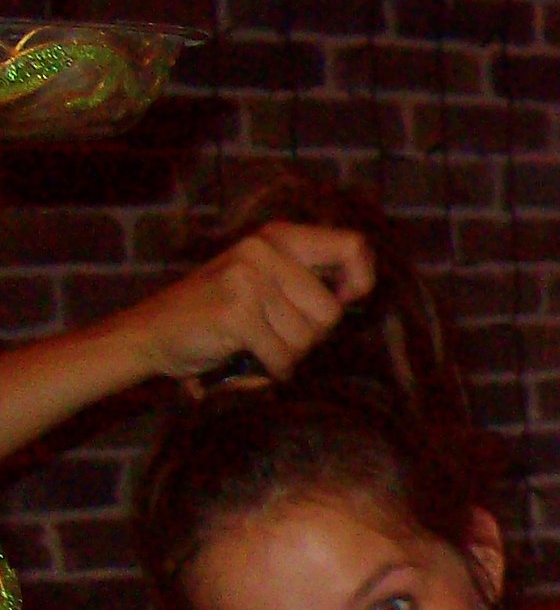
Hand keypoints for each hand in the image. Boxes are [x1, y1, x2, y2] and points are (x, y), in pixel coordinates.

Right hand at [117, 223, 374, 386]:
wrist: (149, 334)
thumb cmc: (217, 316)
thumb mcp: (264, 282)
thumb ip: (307, 281)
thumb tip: (358, 291)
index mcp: (277, 238)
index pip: (352, 246)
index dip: (361, 280)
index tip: (346, 300)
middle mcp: (263, 251)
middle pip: (331, 312)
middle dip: (309, 337)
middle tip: (271, 334)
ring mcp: (247, 279)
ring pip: (308, 341)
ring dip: (285, 356)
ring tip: (251, 343)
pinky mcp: (236, 312)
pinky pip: (282, 358)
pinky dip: (268, 371)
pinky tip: (241, 359)